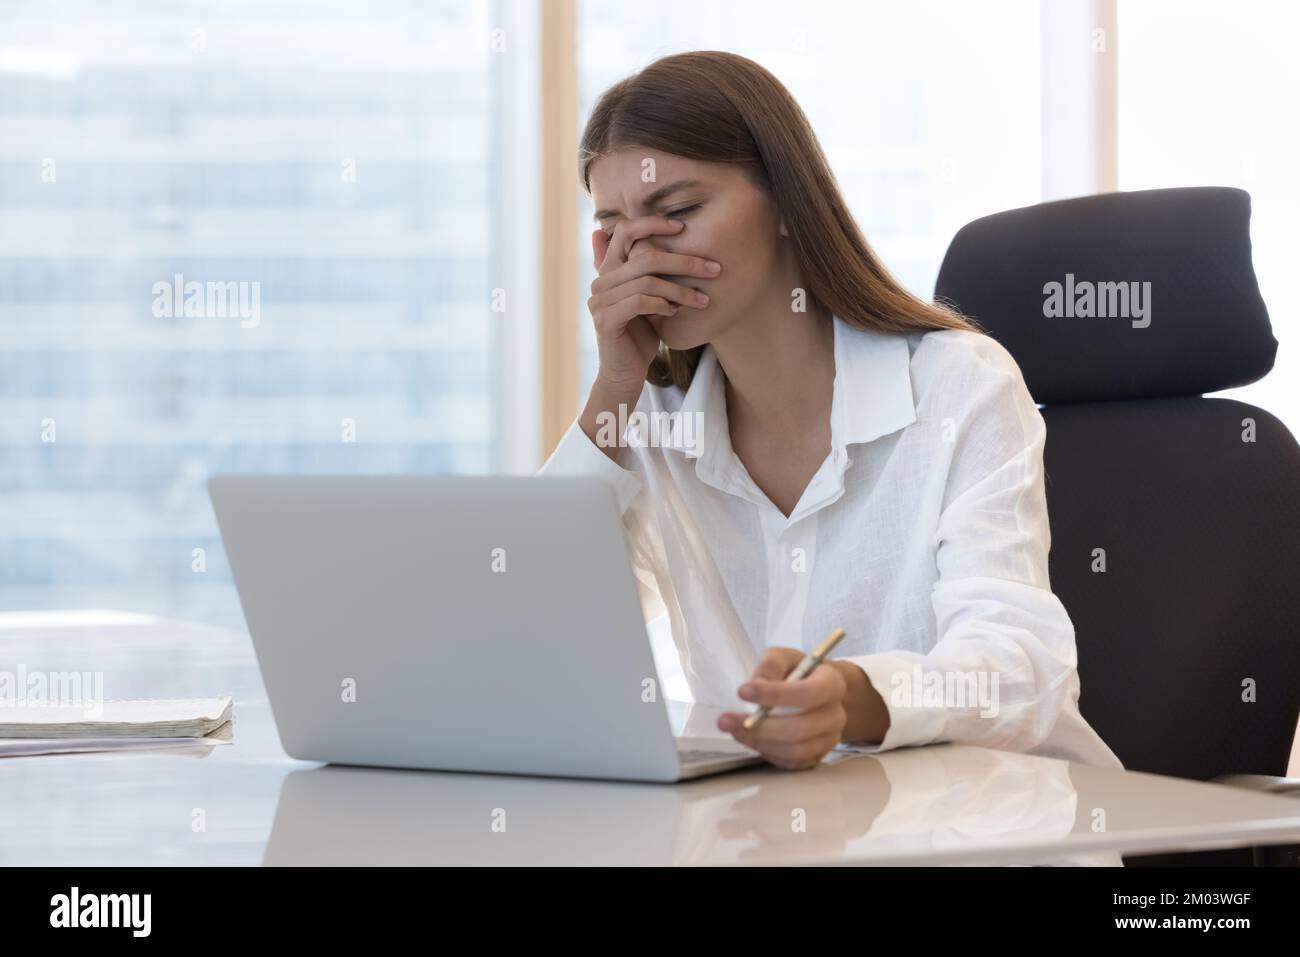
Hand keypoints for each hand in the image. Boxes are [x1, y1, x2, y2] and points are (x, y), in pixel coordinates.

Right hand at [587, 215, 720, 391]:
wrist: (625, 373)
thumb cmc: (642, 333)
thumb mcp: (649, 298)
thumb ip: (652, 272)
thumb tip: (672, 238)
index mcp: (610, 270)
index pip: (625, 230)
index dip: (653, 223)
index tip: (683, 227)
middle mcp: (601, 281)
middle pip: (645, 256)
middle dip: (685, 261)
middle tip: (714, 269)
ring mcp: (600, 301)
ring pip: (647, 281)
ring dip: (680, 289)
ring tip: (702, 300)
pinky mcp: (605, 320)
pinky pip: (639, 301)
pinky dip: (662, 304)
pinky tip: (675, 313)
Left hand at [717, 647, 849, 770]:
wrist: (813, 694)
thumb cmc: (796, 673)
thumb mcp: (783, 658)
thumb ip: (770, 665)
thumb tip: (756, 685)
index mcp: (832, 685)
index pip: (810, 693)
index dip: (776, 694)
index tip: (743, 691)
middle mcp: (835, 715)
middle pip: (802, 728)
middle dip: (761, 726)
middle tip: (726, 719)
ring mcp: (827, 740)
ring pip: (795, 750)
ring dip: (759, 741)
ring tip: (733, 728)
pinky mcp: (815, 758)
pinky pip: (790, 763)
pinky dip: (766, 752)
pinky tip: (748, 738)